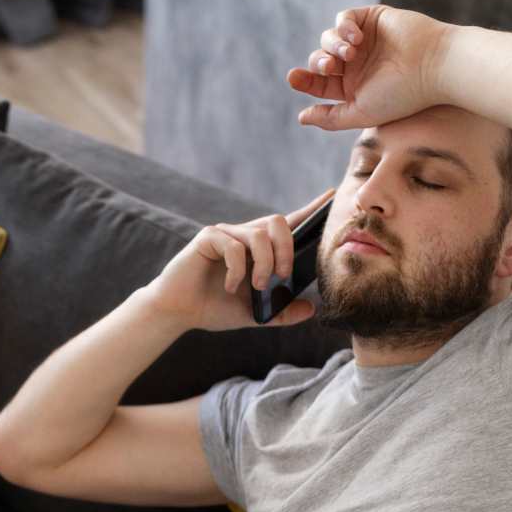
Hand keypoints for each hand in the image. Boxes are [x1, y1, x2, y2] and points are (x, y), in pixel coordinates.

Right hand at [143, 189, 335, 331]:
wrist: (180, 312)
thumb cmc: (215, 308)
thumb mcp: (256, 315)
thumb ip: (281, 312)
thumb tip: (311, 308)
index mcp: (259, 249)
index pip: (289, 224)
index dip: (310, 210)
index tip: (332, 196)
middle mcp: (244, 236)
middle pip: (278, 222)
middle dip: (287, 249)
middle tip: (282, 276)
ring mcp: (226, 234)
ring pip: (259, 234)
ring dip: (265, 263)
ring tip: (258, 286)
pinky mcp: (208, 238)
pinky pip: (233, 246)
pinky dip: (237, 270)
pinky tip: (231, 286)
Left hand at [286, 5, 451, 130]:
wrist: (433, 66)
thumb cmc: (401, 95)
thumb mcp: (360, 113)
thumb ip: (330, 118)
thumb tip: (301, 118)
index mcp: (352, 88)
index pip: (319, 83)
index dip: (304, 80)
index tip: (293, 79)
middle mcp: (356, 64)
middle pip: (320, 60)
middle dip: (317, 63)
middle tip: (329, 67)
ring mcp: (364, 40)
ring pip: (328, 38)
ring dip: (332, 45)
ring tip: (350, 52)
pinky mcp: (372, 18)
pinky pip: (344, 18)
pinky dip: (344, 26)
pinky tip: (356, 38)